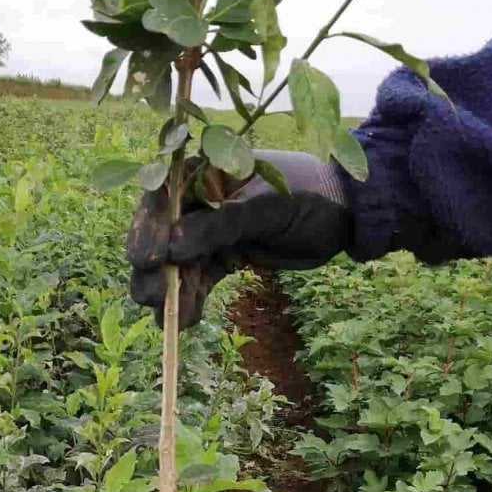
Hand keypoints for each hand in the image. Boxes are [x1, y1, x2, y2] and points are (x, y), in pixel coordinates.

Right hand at [127, 150, 351, 328]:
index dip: (148, 228)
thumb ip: (220, 225)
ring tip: (169, 320)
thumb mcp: (265, 207)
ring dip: (172, 290)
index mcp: (207, 169)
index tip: (146, 260)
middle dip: (155, 268)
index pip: (164, 197)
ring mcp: (213, 227)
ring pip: (180, 260)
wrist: (345, 215)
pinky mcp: (226, 252)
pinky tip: (186, 321)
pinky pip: (201, 276)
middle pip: (164, 233)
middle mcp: (202, 197)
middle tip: (151, 298)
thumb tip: (172, 251)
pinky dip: (192, 297)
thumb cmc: (308, 195)